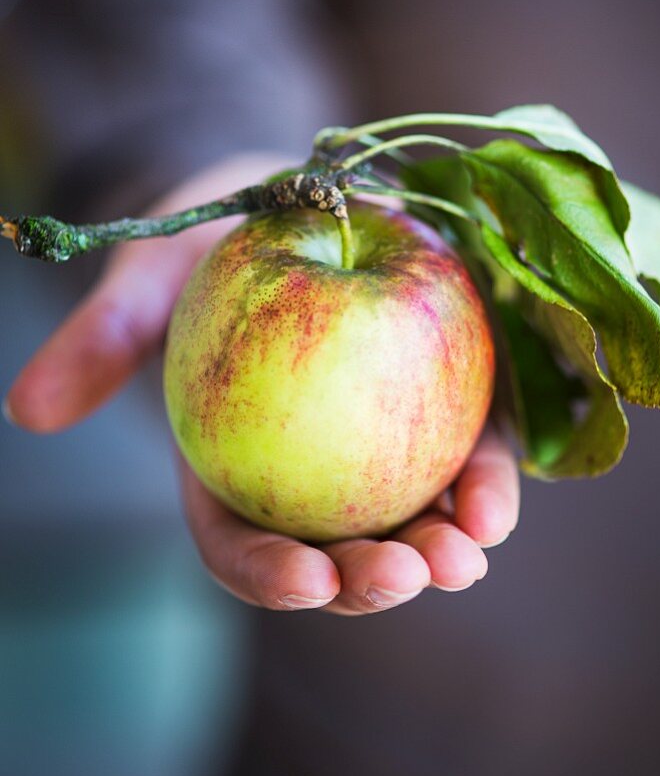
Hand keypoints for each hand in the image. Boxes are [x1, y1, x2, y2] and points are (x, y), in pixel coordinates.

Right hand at [5, 155, 519, 614]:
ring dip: (439, 550)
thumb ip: (104, 338)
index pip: (240, 540)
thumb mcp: (152, 276)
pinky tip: (496, 501)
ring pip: (406, 520)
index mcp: (229, 461)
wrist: (293, 194)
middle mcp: (306, 470)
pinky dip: (482, 485)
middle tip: (407, 574)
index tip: (307, 581)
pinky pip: (461, 457)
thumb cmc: (211, 239)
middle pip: (333, 550)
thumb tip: (26, 408)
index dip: (268, 573)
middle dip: (370, 580)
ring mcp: (374, 444)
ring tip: (468, 554)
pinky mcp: (435, 405)